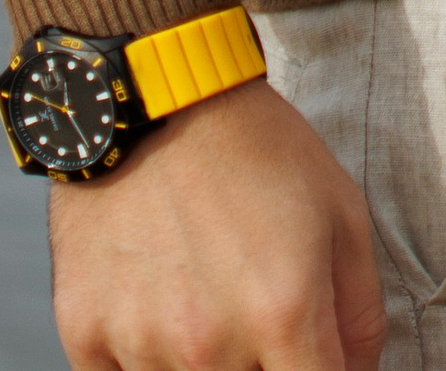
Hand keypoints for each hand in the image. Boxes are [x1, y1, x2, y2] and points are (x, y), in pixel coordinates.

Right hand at [49, 76, 385, 370]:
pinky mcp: (85, 337)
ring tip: (206, 298)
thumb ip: (359, 314)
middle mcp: (210, 345)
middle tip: (256, 311)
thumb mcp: (342, 212)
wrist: (159, 100)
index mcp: (283, 312)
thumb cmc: (258, 151)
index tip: (311, 358)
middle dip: (263, 366)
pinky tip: (158, 308)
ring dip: (204, 364)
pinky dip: (144, 361)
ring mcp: (141, 345)